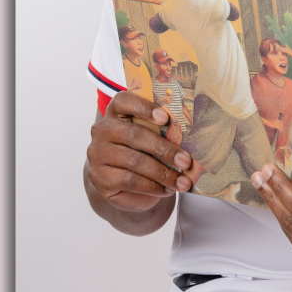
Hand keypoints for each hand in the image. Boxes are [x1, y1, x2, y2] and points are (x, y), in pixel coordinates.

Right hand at [85, 90, 202, 211]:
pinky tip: (167, 190)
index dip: (144, 108)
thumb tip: (193, 137)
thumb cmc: (145, 154)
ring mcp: (97, 154)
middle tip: (186, 162)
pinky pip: (130, 180)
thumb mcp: (154, 138)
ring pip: (134, 161)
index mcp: (117, 113)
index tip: (165, 118)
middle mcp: (103, 130)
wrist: (126, 186)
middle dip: (164, 149)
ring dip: (163, 173)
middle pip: (134, 135)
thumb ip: (164, 131)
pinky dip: (153, 186)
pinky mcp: (100, 177)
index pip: (124, 101)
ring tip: (183, 182)